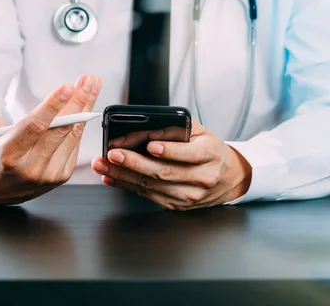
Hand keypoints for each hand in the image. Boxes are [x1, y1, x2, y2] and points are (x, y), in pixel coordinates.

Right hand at [0, 74, 100, 204]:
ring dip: (85, 108)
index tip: (68, 86)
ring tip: (91, 84)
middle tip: (89, 79)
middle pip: (59, 130)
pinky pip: (74, 145)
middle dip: (77, 102)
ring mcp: (48, 174)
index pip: (34, 127)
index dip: (52, 106)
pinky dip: (81, 123)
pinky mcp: (61, 176)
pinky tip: (85, 105)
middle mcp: (29, 167)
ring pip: (72, 136)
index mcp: (7, 154)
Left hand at [91, 121, 251, 210]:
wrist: (229, 178)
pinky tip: (112, 177)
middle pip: (164, 172)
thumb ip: (176, 128)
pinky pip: (148, 195)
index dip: (168, 150)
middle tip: (113, 154)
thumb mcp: (200, 133)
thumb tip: (146, 129)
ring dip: (124, 175)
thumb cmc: (211, 151)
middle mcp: (201, 177)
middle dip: (134, 163)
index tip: (150, 146)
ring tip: (104, 164)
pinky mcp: (177, 205)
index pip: (188, 154)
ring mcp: (189, 195)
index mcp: (209, 154)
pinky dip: (127, 186)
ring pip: (152, 186)